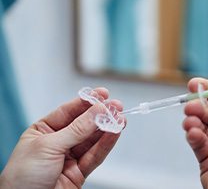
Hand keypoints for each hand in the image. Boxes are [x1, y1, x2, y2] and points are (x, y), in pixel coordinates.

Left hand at [0, 88, 123, 188]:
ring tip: (120, 119)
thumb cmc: (22, 177)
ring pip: (93, 140)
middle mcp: (58, 142)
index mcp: (44, 131)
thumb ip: (76, 130)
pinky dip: (107, 144)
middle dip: (101, 115)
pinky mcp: (80, 172)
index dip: (86, 102)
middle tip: (116, 106)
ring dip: (108, 129)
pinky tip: (115, 133)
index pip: (68, 112)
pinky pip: (96, 155)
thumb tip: (97, 112)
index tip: (102, 94)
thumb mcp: (48, 146)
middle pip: (84, 124)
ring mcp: (70, 157)